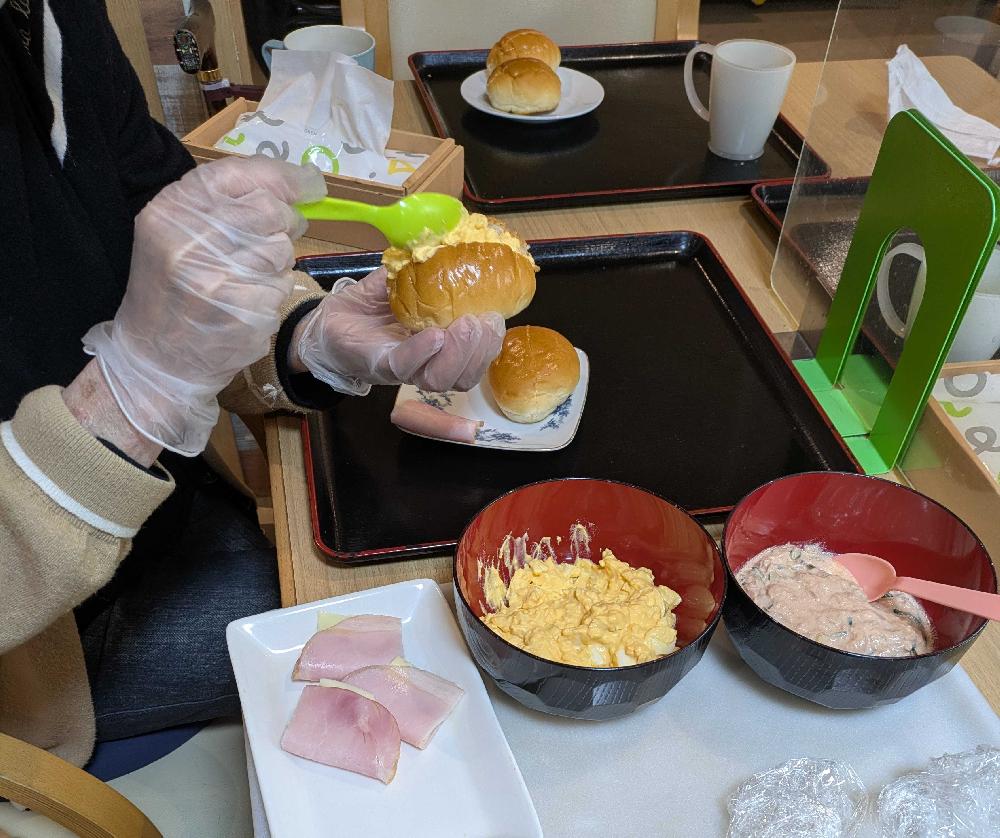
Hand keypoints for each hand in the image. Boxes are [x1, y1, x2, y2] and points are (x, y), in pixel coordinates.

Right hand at [83, 156, 325, 454]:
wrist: (157, 360)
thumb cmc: (172, 291)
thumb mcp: (176, 234)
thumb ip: (225, 203)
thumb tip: (301, 182)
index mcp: (169, 214)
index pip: (236, 174)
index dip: (279, 176)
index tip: (306, 184)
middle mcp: (189, 242)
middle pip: (269, 211)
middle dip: (283, 222)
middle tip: (274, 236)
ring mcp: (217, 280)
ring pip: (282, 250)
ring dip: (277, 262)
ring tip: (248, 276)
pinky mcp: (242, 312)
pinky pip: (282, 287)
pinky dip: (273, 294)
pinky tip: (248, 304)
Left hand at [292, 267, 504, 394]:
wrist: (328, 318)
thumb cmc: (370, 305)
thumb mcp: (404, 281)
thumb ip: (428, 266)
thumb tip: (451, 236)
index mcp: (439, 349)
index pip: (474, 360)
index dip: (489, 345)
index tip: (496, 318)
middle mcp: (425, 365)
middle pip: (462, 377)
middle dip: (479, 351)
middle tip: (482, 322)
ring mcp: (402, 369)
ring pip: (439, 379)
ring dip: (457, 354)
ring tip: (463, 326)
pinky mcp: (378, 365)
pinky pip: (405, 366)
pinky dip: (422, 352)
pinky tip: (433, 335)